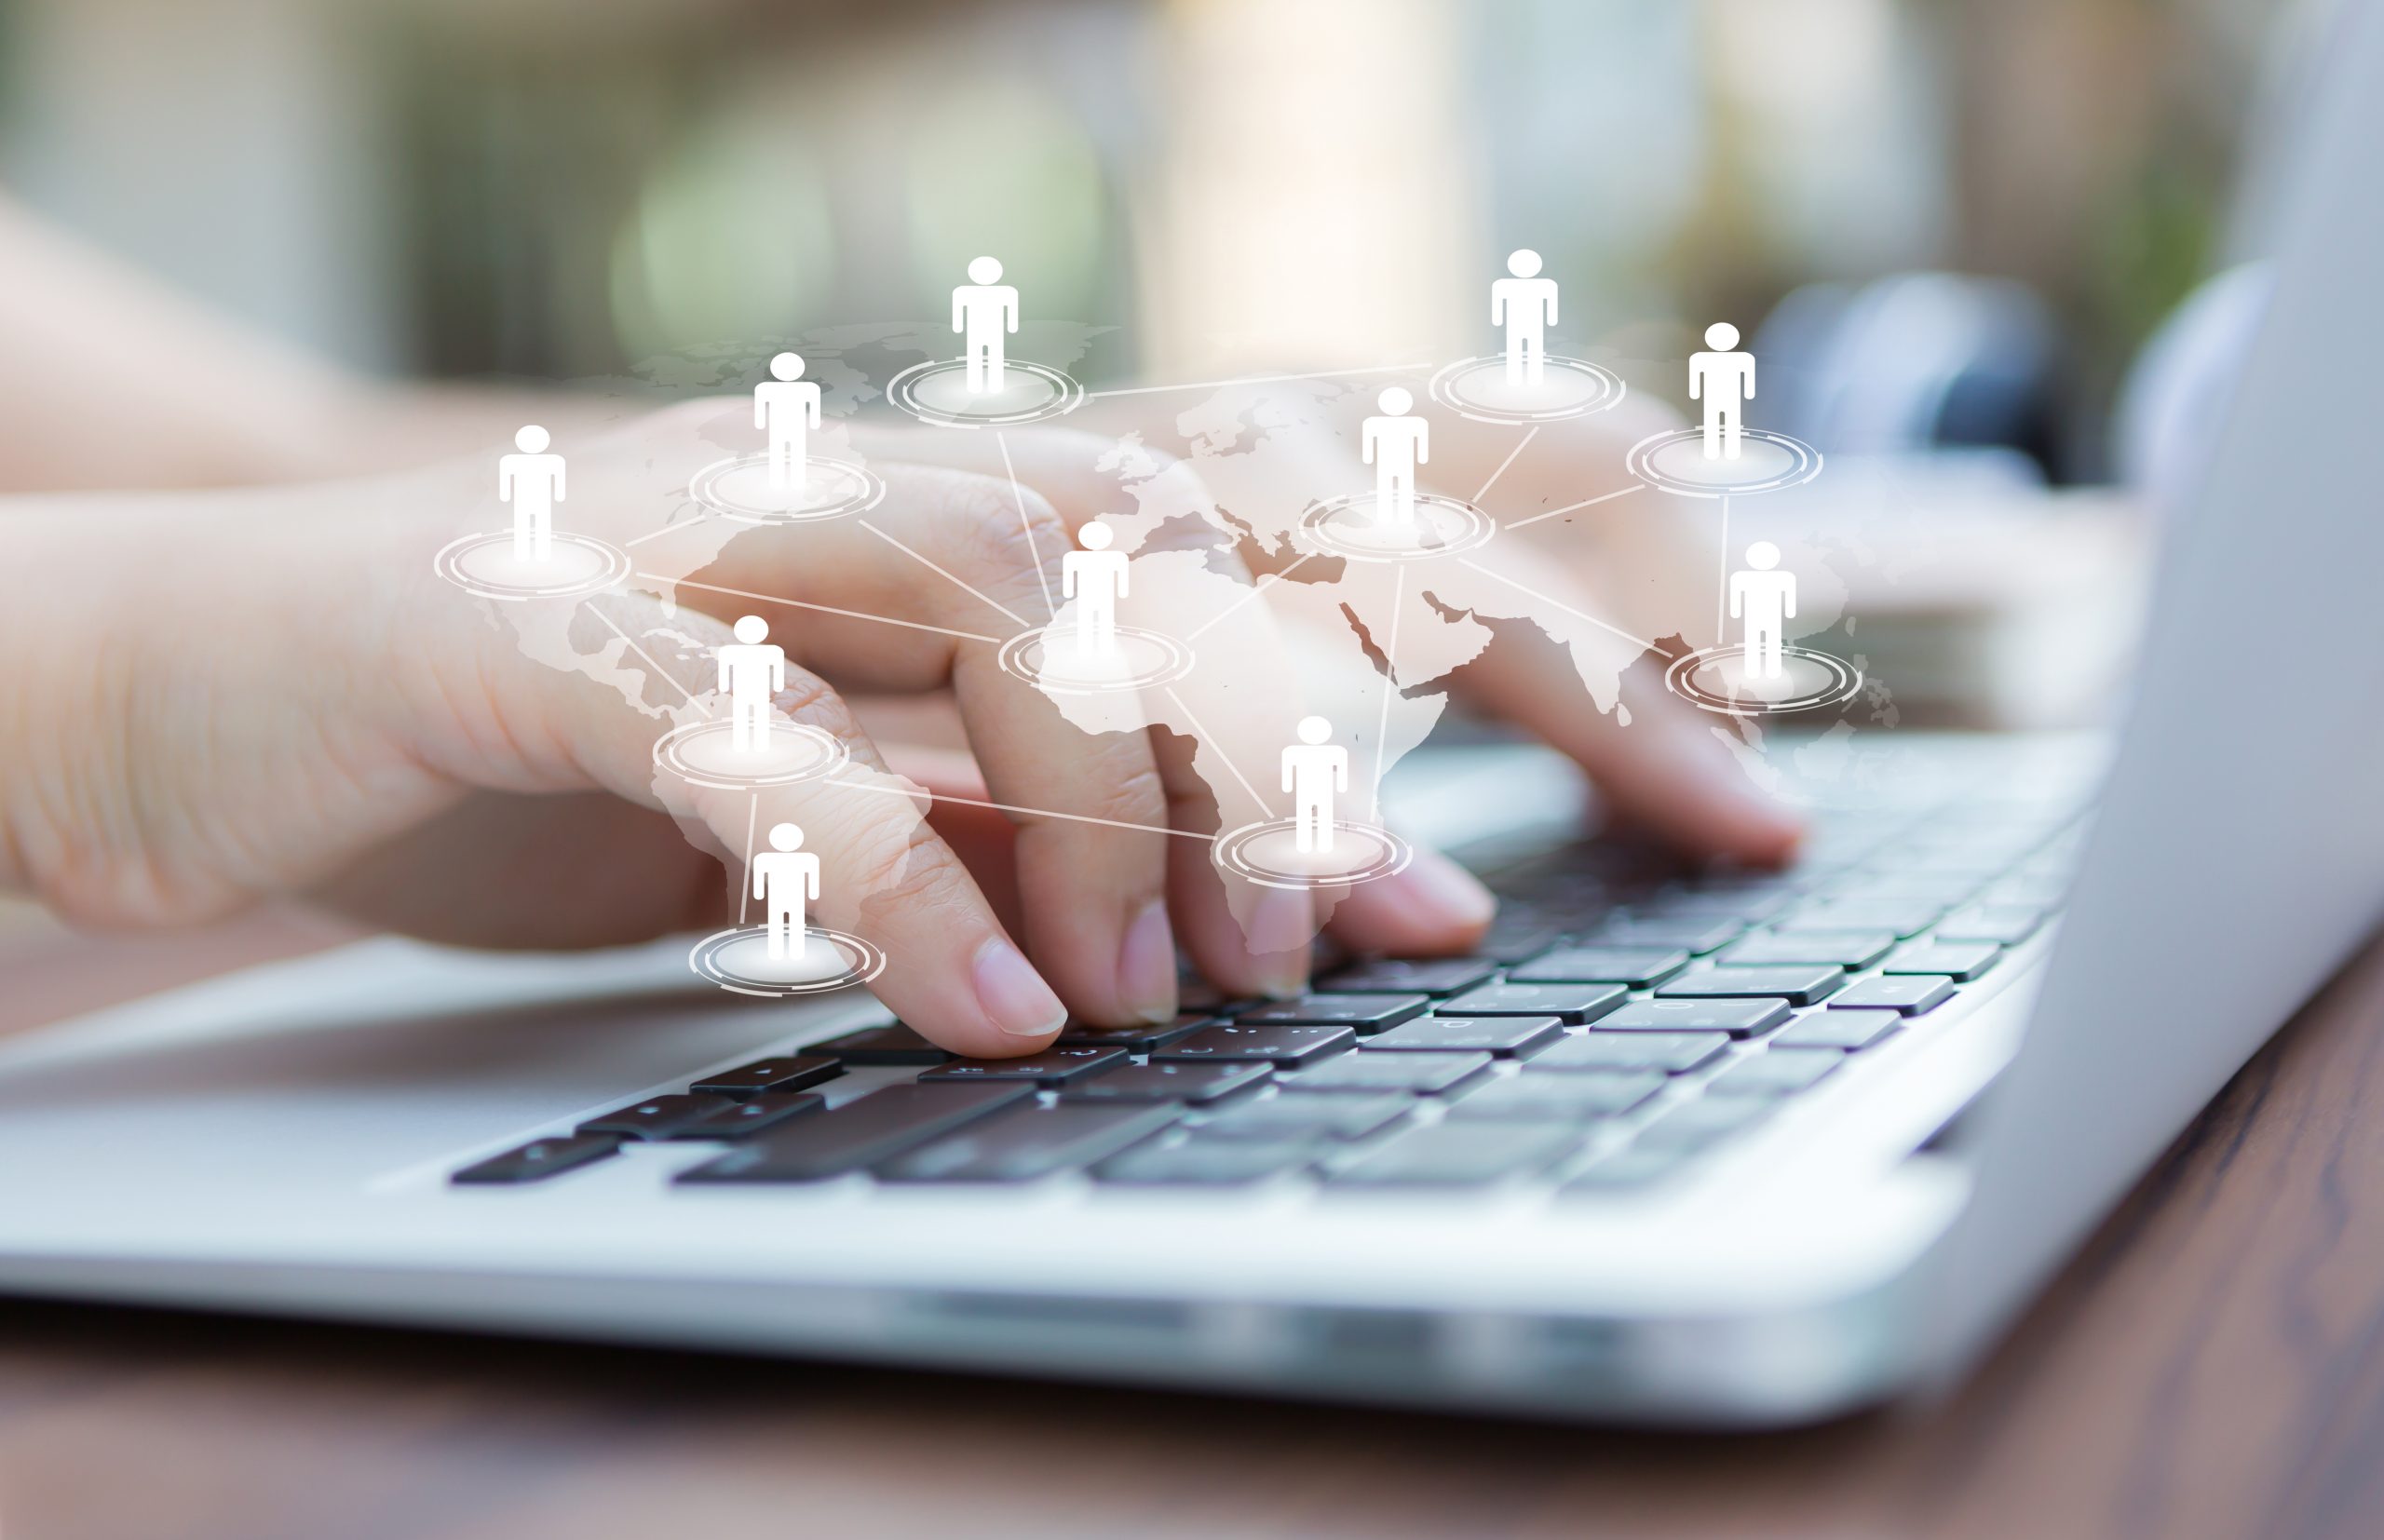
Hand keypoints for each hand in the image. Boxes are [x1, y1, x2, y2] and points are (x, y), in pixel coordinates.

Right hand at [0, 401, 1508, 1057]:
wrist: (237, 676)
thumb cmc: (603, 735)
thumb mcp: (926, 798)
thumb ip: (1158, 823)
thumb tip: (1428, 905)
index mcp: (1002, 505)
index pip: (1349, 494)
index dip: (1565, 608)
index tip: (1730, 787)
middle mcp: (884, 472)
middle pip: (1216, 509)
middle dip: (1356, 720)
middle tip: (1370, 944)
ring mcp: (710, 521)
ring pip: (998, 574)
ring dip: (1119, 798)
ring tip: (1174, 997)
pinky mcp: (525, 612)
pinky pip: (735, 717)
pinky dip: (877, 858)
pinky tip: (979, 1004)